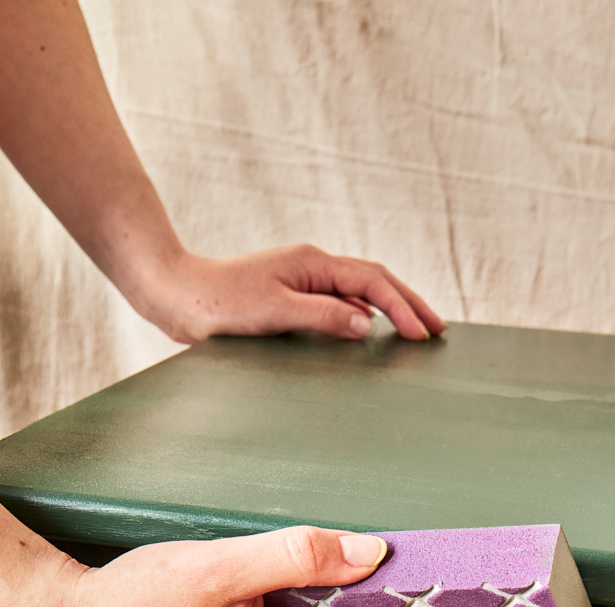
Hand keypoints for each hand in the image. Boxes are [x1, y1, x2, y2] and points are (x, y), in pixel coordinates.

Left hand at [132, 244, 445, 345]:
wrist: (176, 294)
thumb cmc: (218, 305)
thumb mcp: (274, 312)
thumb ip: (323, 315)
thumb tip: (366, 323)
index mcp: (313, 264)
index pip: (372, 282)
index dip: (402, 307)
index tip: (423, 334)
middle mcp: (312, 266)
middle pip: (374, 280)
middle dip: (409, 303)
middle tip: (437, 329)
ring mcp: (302, 279)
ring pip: (359, 288)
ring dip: (391, 307)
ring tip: (416, 328)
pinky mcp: (290, 294)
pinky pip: (340, 300)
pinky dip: (365, 312)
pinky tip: (371, 329)